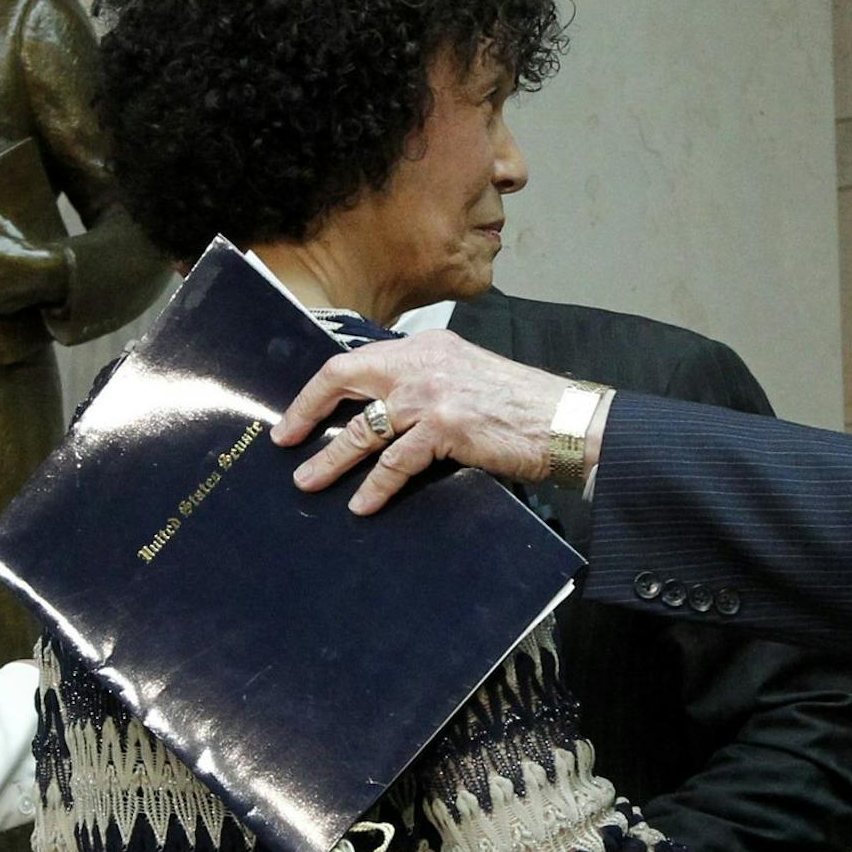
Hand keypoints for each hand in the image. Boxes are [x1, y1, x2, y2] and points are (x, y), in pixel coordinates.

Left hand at [271, 329, 566, 513]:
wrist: (565, 418)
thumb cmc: (523, 405)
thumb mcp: (468, 377)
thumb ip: (429, 384)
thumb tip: (387, 414)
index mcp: (428, 347)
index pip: (359, 360)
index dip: (322, 388)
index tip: (299, 413)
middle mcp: (424, 363)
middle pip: (346, 379)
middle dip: (308, 413)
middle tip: (285, 441)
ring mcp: (433, 394)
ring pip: (364, 429)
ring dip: (332, 459)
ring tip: (308, 482)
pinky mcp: (446, 426)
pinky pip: (396, 462)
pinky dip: (376, 486)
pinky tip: (363, 504)